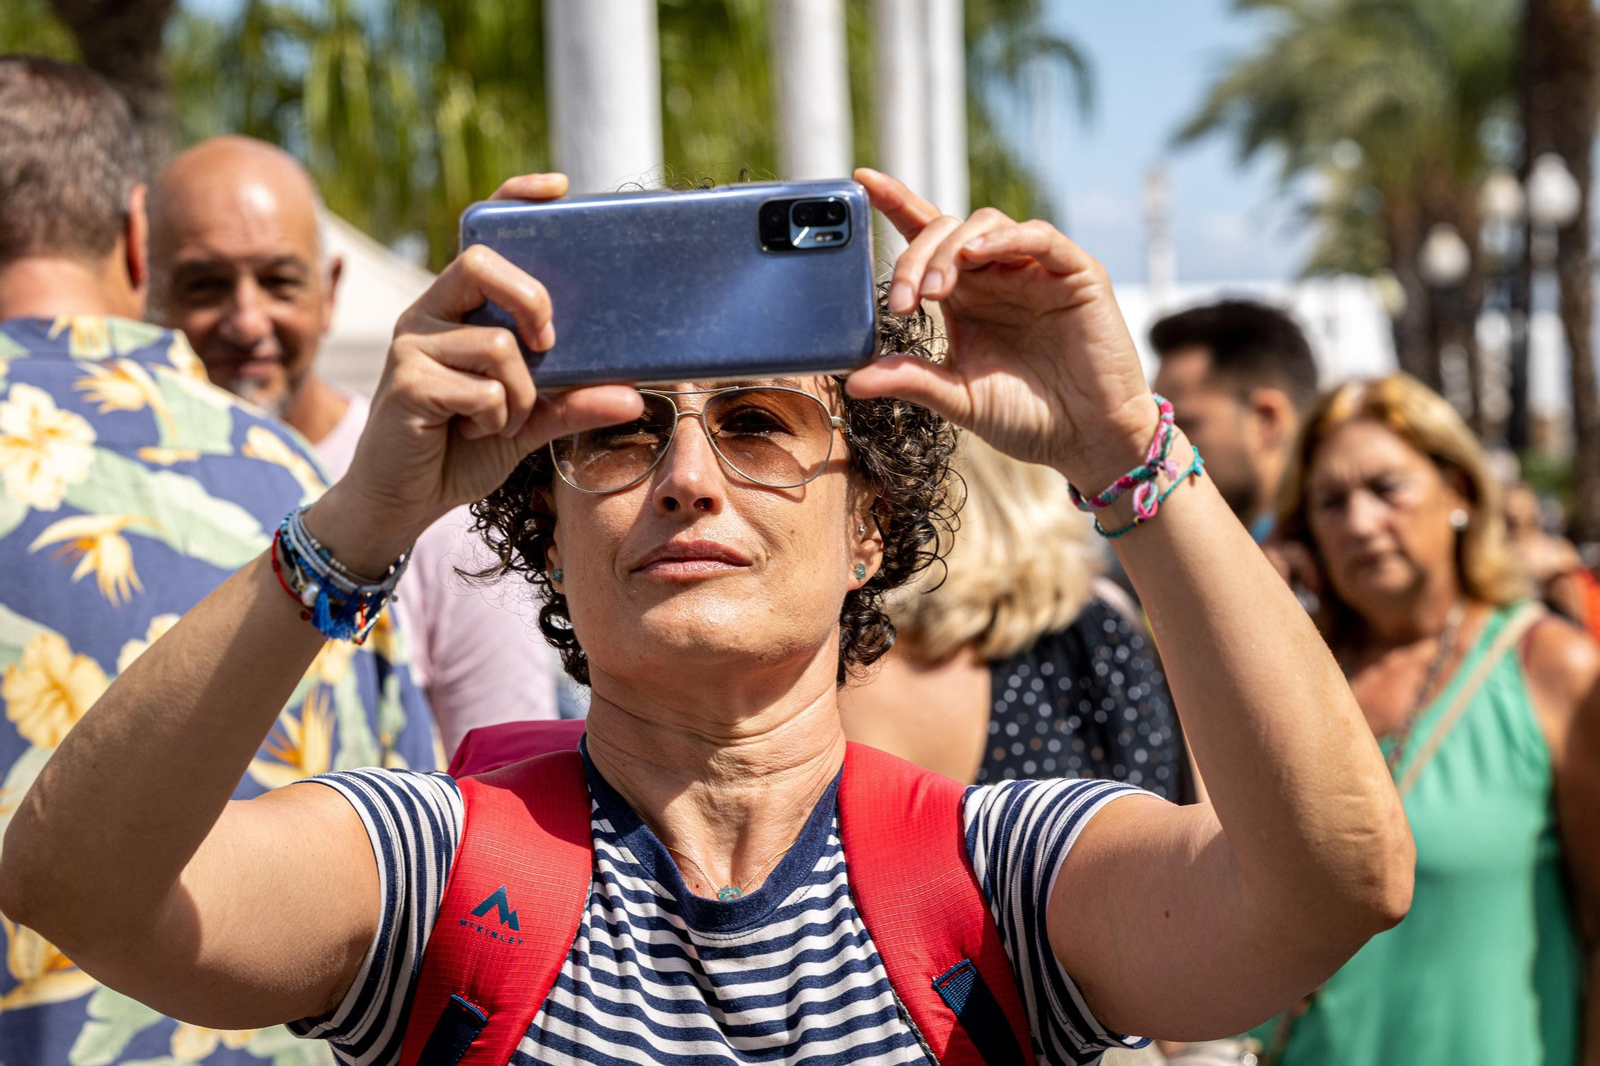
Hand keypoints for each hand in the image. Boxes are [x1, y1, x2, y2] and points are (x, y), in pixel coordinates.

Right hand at [316, 173, 642, 570]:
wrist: (402, 501)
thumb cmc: (461, 450)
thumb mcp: (528, 423)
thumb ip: (573, 403)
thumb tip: (633, 396)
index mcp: (457, 309)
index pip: (481, 235)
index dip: (513, 200)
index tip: (558, 188)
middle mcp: (429, 314)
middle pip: (483, 263)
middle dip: (531, 298)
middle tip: (548, 342)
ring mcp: (412, 345)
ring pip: (498, 345)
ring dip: (520, 395)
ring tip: (502, 421)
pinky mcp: (405, 383)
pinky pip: (482, 390)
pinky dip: (497, 420)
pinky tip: (473, 433)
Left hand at [847, 169, 1156, 489]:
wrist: (1085, 440)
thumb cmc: (1026, 418)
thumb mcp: (958, 398)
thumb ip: (910, 380)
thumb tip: (852, 381)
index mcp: (966, 297)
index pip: (927, 239)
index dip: (897, 205)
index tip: (862, 183)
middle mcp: (998, 275)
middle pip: (947, 231)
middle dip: (917, 257)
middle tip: (903, 302)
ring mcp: (1036, 271)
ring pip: (985, 225)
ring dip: (951, 250)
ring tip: (935, 290)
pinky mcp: (1075, 274)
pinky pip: (1039, 237)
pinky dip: (1006, 238)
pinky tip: (978, 254)